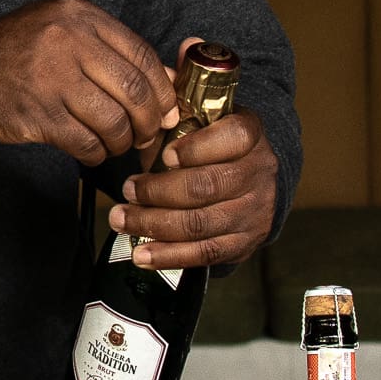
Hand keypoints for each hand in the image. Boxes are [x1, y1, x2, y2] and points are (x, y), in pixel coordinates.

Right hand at [0, 0, 178, 166]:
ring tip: (116, 144)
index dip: (163, 89)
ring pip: (114, 121)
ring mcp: (52, 78)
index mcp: (79, 15)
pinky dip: (96, 153)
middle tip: (148, 134)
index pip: (141, 54)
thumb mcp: (62, 30)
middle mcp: (68, 41)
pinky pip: (86, 142)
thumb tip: (165, 81)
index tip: (167, 109)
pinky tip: (91, 150)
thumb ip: (110, 49)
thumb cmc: (15, 51)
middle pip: (133, 90)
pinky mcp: (38, 113)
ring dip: (122, 141)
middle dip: (149, 121)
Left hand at [107, 109, 277, 269]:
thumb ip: (173, 127)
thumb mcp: (198, 123)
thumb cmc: (212, 145)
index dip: (196, 148)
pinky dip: (169, 256)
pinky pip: (205, 254)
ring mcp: (253, 212)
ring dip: (154, 225)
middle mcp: (257, 173)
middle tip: (127, 190)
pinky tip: (142, 254)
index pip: (233, 138)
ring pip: (200, 224)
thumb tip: (139, 138)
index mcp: (249, 133)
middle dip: (158, 191)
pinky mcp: (243, 243)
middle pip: (206, 186)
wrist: (249, 180)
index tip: (165, 156)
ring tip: (123, 221)